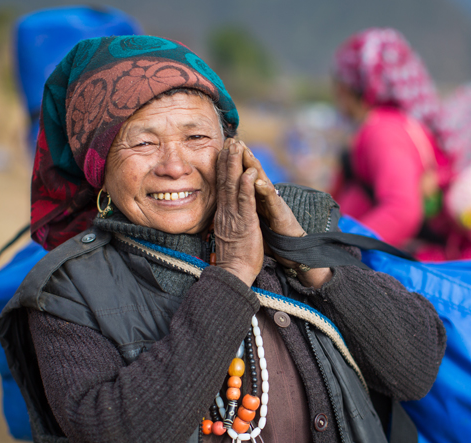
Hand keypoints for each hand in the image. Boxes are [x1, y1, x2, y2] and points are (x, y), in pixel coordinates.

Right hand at [213, 139, 263, 285]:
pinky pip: (245, 202)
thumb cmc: (235, 257)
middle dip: (227, 158)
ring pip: (233, 186)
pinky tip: (249, 172)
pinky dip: (247, 186)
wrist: (234, 273)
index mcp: (223, 214)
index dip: (223, 166)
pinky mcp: (245, 223)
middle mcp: (226, 212)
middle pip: (225, 180)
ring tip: (237, 147)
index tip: (224, 150)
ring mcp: (234, 217)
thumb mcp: (229, 233)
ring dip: (235, 165)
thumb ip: (228, 219)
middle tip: (230, 140)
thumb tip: (225, 212)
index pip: (222, 185)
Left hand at [240, 142, 332, 287]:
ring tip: (245, 150)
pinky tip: (257, 180)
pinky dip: (264, 189)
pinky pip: (270, 201)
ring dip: (253, 165)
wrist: (291, 250)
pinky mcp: (279, 214)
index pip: (241, 179)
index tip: (223, 148)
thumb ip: (246, 208)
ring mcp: (272, 205)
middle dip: (242, 156)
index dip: (232, 164)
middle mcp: (264, 198)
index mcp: (254, 200)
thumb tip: (233, 202)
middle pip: (251, 174)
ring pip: (261, 181)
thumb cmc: (272, 235)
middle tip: (234, 140)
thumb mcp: (252, 220)